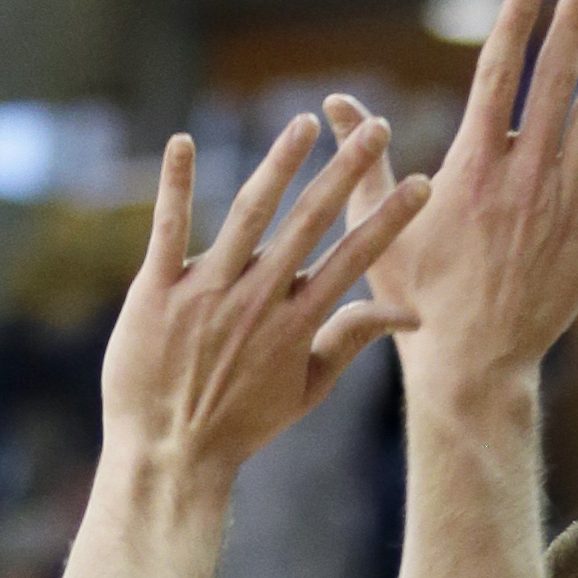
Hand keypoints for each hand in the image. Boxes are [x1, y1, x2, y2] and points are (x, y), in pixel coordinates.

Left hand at [100, 114, 428, 485]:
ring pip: (247, 213)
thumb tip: (408, 317)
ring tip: (305, 123)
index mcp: (297, 323)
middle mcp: (257, 300)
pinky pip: (168, 228)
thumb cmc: (243, 423)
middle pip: (309, 222)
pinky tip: (183, 141)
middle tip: (376, 128)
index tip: (421, 184)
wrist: (171, 454)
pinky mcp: (156, 290)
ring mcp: (205, 292)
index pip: (354, 258)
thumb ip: (352, 339)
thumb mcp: (308, 388)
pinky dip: (174, 184)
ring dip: (279, 163)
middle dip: (346, 171)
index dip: (390, 219)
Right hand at [325, 0, 577, 386]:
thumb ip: (364, 160)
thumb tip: (337, 104)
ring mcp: (563, 205)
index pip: (497, 75)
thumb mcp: (379, 225)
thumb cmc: (417, 298)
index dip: (516, 24)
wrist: (472, 362)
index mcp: (473, 165)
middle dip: (572, 24)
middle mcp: (524, 175)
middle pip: (552, 82)